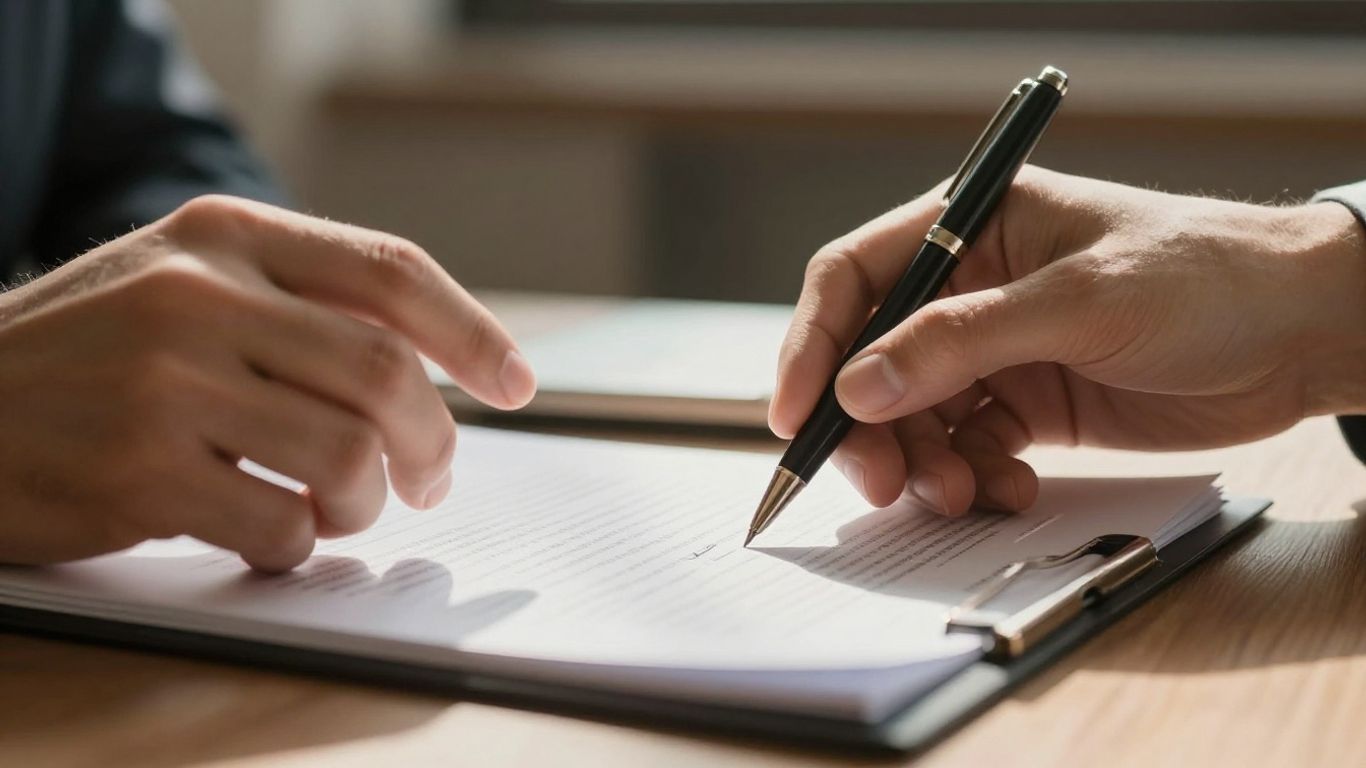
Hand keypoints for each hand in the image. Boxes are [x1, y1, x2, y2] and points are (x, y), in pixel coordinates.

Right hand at [0, 196, 535, 570]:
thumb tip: (442, 366)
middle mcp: (198, 294)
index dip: (472, 334)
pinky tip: (272, 535)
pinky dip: (300, 547)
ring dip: (366, 502)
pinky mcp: (137, 473)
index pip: (390, 272)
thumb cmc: (92, 354)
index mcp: (225, 233)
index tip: (516, 383)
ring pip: (347, 457)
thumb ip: (299, 302)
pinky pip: (282, 527)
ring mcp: (164, 383)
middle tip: (432, 479)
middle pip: (387, 373)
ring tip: (340, 508)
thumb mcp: (185, 283)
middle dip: (434, 441)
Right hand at [770, 167, 1365, 516]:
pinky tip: (1007, 489)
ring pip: (913, 417)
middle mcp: (969, 288)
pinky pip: (965, 449)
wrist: (1302, 333)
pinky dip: (971, 478)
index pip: (855, 278)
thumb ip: (962, 342)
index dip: (812, 343)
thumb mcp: (1079, 301)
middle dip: (867, 427)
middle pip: (872, 362)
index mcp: (971, 228)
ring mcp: (995, 350)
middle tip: (883, 482)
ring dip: (922, 463)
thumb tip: (858, 386)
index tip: (792, 412)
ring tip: (961, 494)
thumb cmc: (1204, 277)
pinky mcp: (1026, 403)